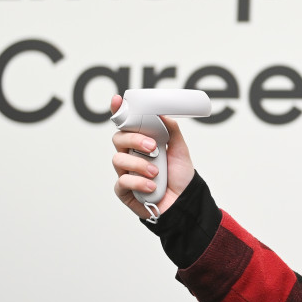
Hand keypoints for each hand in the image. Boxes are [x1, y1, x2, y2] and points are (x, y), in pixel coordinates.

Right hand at [110, 94, 195, 219]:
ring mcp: (125, 172)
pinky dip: (138, 182)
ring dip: (139, 164)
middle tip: (154, 147)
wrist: (184, 201)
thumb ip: (171, 131)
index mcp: (141, 142)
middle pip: (118, 138)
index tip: (117, 100)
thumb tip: (163, 113)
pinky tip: (152, 186)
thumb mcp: (180, 150)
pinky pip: (122, 181)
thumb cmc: (179, 176)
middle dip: (135, 139)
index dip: (119, 111)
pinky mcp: (124, 190)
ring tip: (156, 172)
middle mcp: (130, 155)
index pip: (126, 124)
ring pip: (118, 159)